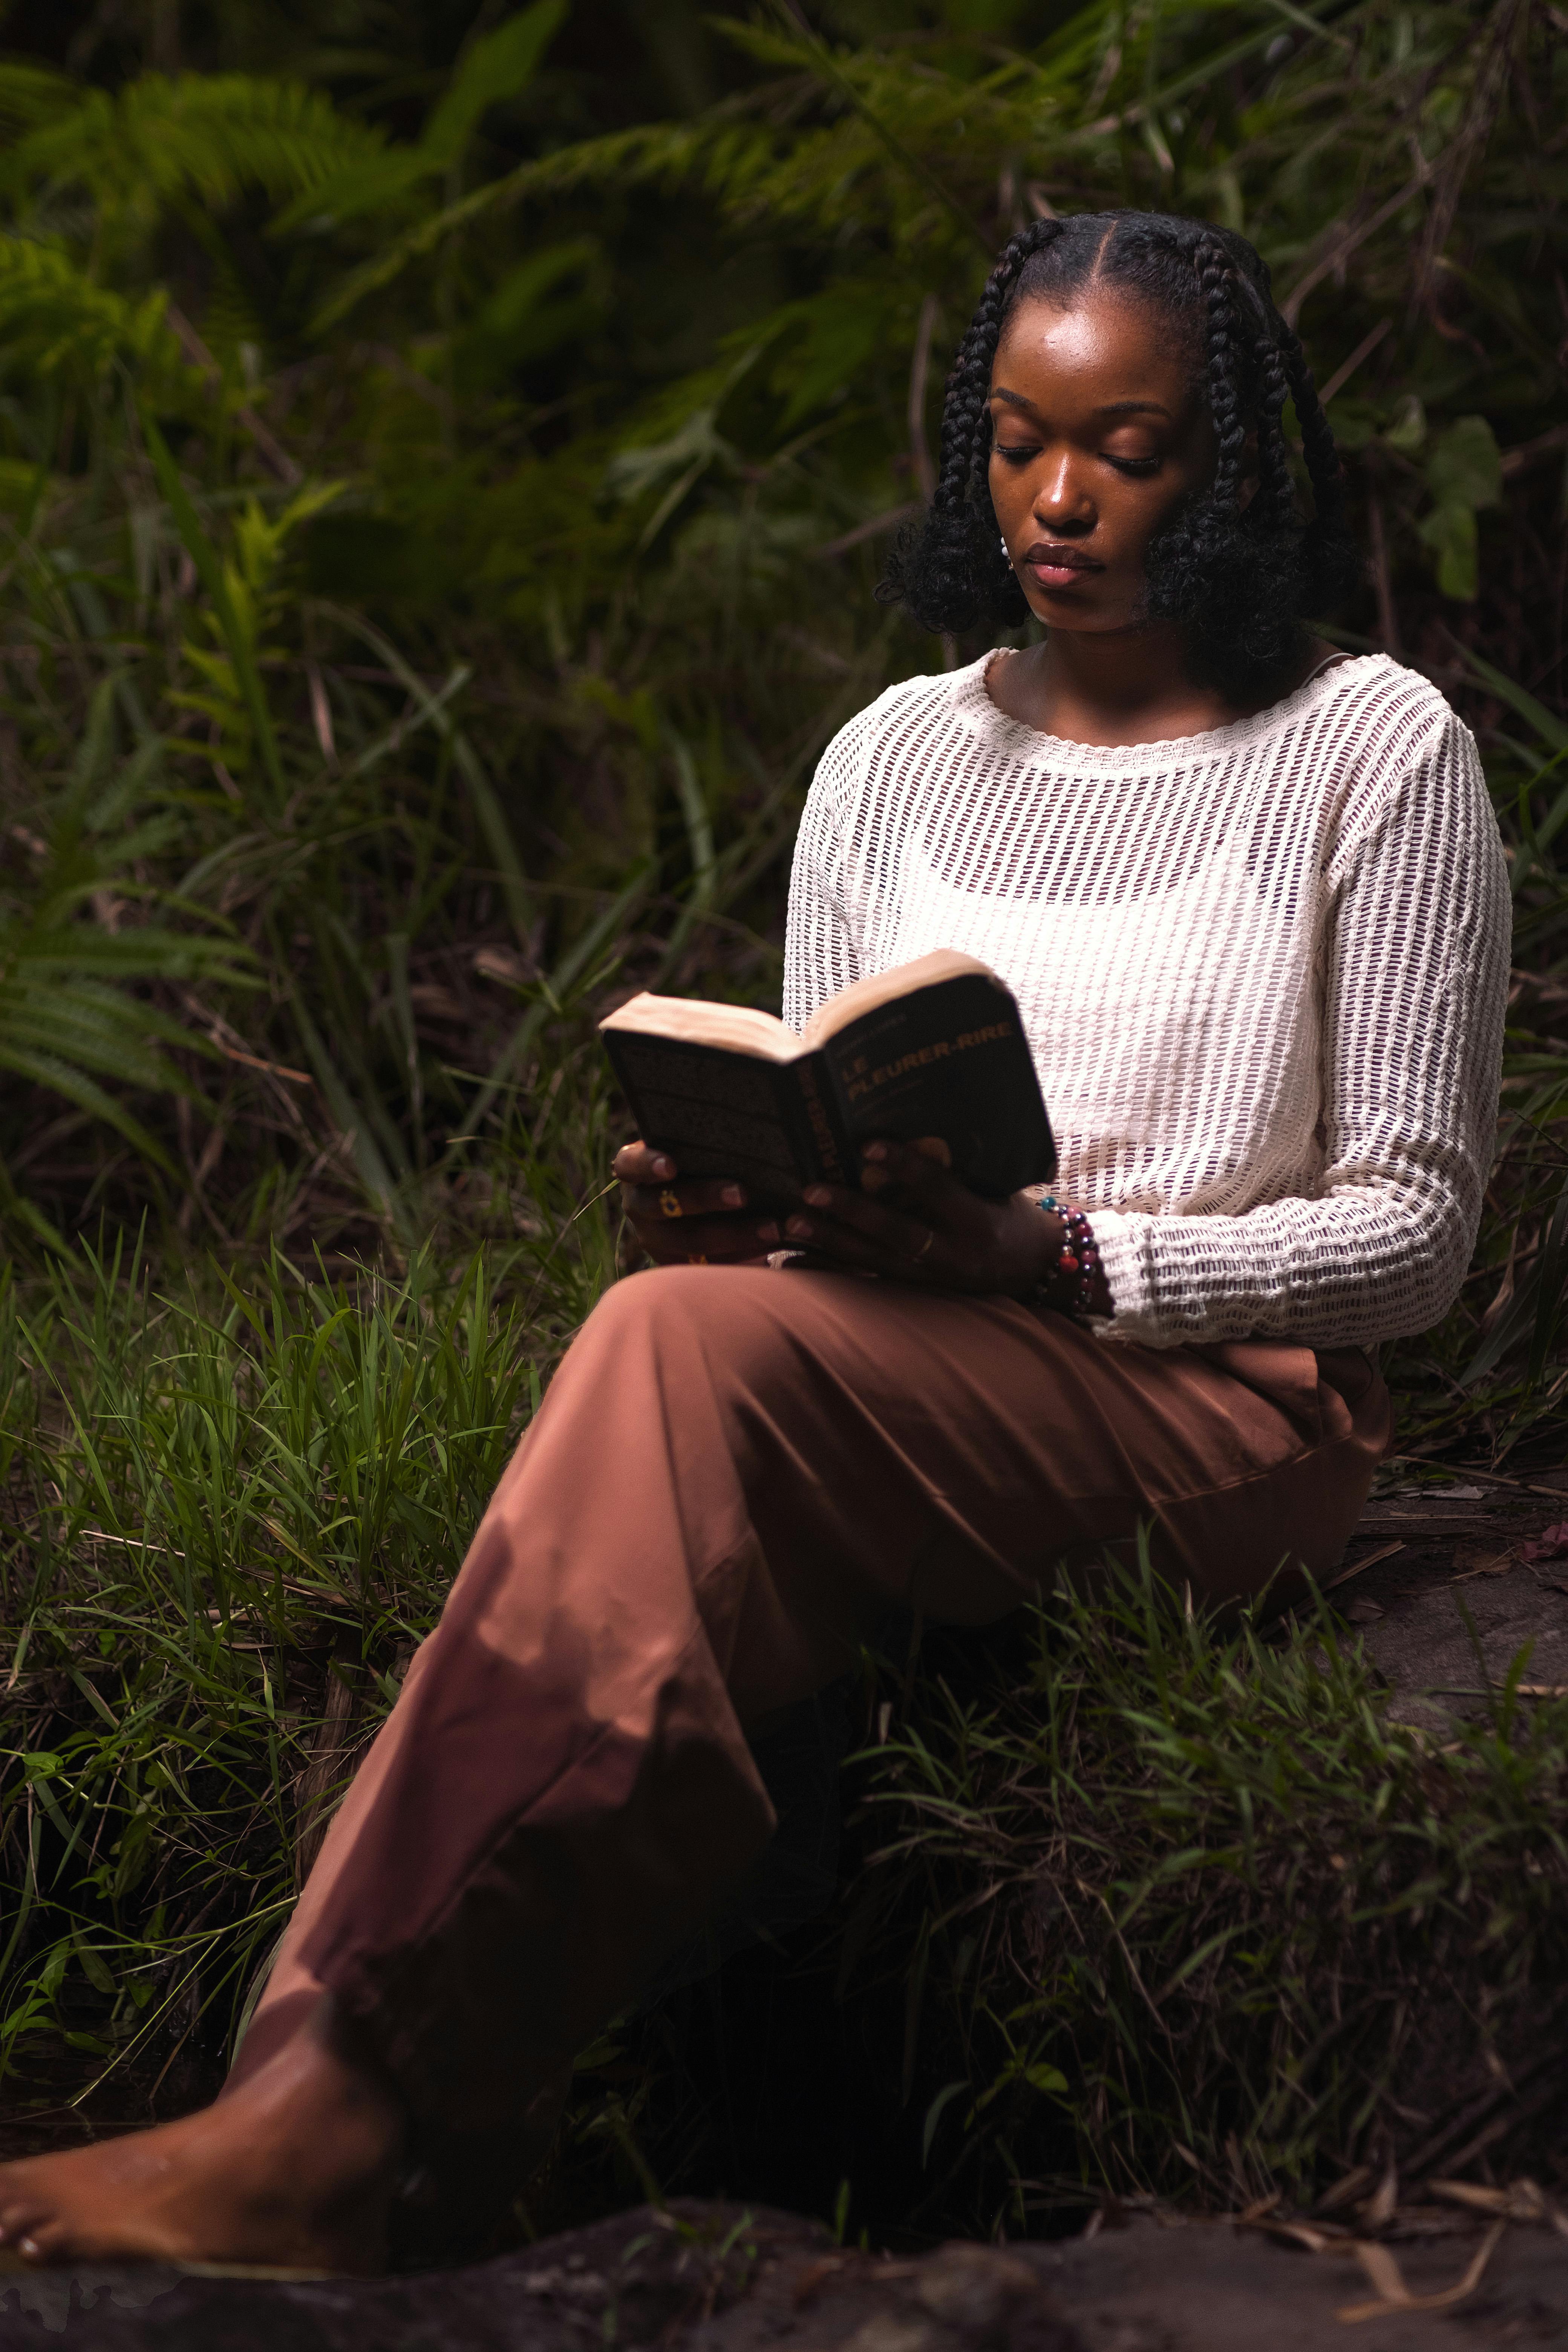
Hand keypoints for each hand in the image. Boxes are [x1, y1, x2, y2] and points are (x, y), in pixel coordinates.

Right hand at [614, 1141, 779, 1266]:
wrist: (699, 1199)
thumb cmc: (701, 1156)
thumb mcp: (694, 1145)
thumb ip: (704, 1140)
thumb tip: (746, 1123)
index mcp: (634, 1169)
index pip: (630, 1164)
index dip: (647, 1165)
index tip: (671, 1166)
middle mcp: (639, 1206)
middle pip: (662, 1206)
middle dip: (704, 1199)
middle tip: (742, 1194)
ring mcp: (656, 1239)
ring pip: (689, 1241)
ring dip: (734, 1235)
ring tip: (772, 1228)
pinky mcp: (679, 1263)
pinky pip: (709, 1263)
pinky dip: (743, 1255)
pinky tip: (773, 1246)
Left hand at [777, 1136, 1078, 1300]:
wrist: (1036, 1269)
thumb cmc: (1011, 1214)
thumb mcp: (995, 1188)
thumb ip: (957, 1169)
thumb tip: (909, 1129)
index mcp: (978, 1221)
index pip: (937, 1189)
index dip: (904, 1166)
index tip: (867, 1142)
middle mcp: (954, 1255)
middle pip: (895, 1233)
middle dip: (850, 1211)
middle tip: (809, 1191)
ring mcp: (933, 1279)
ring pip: (874, 1261)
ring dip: (829, 1241)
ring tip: (790, 1224)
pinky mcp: (916, 1292)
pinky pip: (866, 1280)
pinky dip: (829, 1269)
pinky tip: (792, 1260)